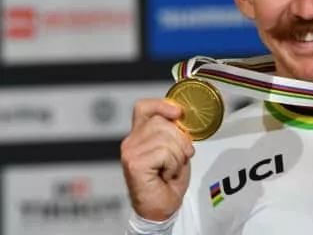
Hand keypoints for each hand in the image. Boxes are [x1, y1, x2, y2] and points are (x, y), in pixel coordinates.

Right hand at [121, 99, 194, 220]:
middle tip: (181, 157)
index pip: (144, 108)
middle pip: (161, 122)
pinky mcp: (134, 163)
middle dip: (180, 139)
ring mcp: (130, 152)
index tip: (178, 113)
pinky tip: (165, 174)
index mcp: (139, 135)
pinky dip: (173, 165)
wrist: (161, 207)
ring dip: (177, 155)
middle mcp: (131, 141)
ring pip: (166, 138)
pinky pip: (164, 152)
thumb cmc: (168, 181)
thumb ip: (173, 132)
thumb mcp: (175, 150)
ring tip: (171, 168)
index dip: (162, 105)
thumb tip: (181, 118)